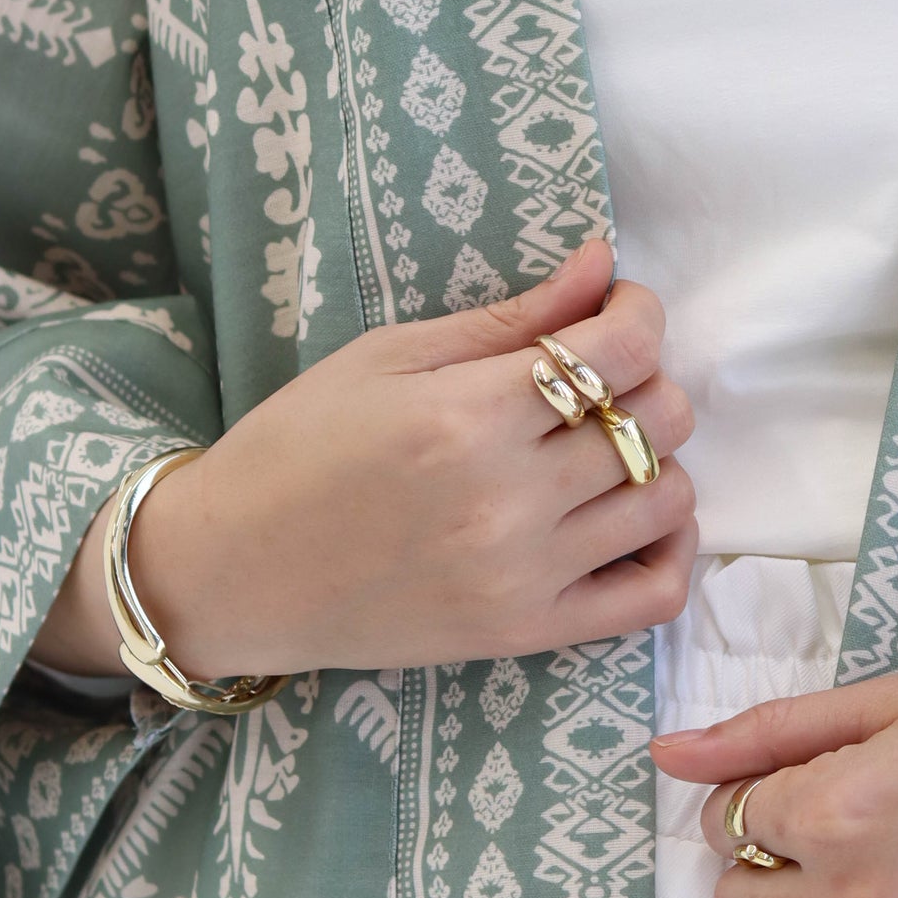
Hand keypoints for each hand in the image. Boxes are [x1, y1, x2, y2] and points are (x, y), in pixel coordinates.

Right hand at [33, 237, 696, 680]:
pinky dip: (668, 549)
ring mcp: (523, 574)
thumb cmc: (296, 448)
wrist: (228, 573)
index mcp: (466, 414)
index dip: (639, 312)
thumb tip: (604, 264)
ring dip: (656, 458)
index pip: (622, 349)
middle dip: (646, 379)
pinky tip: (630, 518)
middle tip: (601, 378)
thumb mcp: (388, 358)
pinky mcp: (526, 633)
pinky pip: (652, 596)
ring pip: (668, 499)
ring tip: (605, 447)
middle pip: (657, 419)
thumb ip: (511, 316)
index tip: (616, 308)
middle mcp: (507, 498)